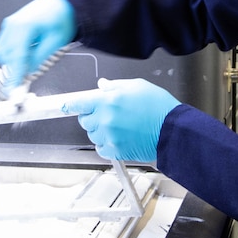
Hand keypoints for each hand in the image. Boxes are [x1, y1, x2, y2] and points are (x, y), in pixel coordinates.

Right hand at [0, 0, 75, 88]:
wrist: (61, 4)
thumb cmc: (62, 18)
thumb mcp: (56, 42)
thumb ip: (40, 58)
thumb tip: (28, 72)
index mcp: (25, 26)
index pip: (17, 57)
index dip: (15, 76)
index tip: (14, 91)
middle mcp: (13, 24)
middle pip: (7, 56)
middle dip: (15, 70)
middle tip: (25, 81)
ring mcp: (8, 24)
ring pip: (2, 52)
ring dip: (13, 62)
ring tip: (30, 63)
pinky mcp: (8, 27)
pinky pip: (4, 46)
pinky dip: (11, 55)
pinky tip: (25, 55)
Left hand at [63, 78, 179, 162]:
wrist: (172, 130)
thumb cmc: (159, 107)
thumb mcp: (137, 86)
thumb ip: (115, 87)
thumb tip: (101, 86)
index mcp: (108, 100)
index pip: (79, 103)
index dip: (70, 104)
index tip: (64, 106)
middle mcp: (105, 119)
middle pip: (84, 120)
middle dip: (92, 116)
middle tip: (107, 114)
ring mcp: (109, 136)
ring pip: (93, 135)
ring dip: (100, 131)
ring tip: (119, 126)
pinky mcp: (116, 150)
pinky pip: (101, 149)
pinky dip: (106, 144)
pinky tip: (119, 138)